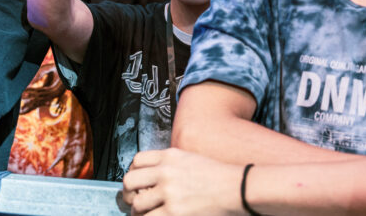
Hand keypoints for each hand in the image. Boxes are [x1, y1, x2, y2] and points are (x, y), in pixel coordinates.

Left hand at [123, 148, 244, 215]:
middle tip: (133, 202)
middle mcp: (166, 172)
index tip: (136, 184)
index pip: (137, 161)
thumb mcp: (191, 160)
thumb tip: (151, 180)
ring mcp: (169, 193)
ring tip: (145, 215)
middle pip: (129, 182)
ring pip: (137, 205)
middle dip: (128, 194)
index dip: (133, 174)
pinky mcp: (174, 212)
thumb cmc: (217, 176)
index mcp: (170, 156)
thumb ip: (170, 165)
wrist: (237, 188)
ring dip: (138, 213)